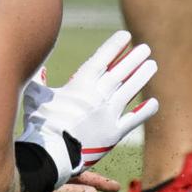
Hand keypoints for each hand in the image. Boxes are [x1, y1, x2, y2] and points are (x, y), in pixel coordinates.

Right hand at [17, 31, 158, 187]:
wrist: (51, 155)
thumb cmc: (40, 125)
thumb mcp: (36, 97)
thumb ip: (39, 80)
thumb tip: (39, 66)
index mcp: (80, 84)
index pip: (102, 59)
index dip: (115, 46)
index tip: (126, 36)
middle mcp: (98, 96)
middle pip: (120, 72)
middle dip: (133, 58)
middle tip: (146, 48)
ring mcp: (108, 114)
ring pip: (130, 90)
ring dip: (142, 77)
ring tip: (152, 65)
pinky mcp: (114, 133)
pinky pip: (134, 119)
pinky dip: (145, 111)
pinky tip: (154, 103)